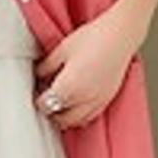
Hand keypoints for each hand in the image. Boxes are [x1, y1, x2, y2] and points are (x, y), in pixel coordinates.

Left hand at [33, 4, 145, 129]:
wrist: (120, 35)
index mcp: (69, 87)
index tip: (37, 92)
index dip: (38, 100)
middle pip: (60, 119)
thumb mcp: (62, 49)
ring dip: (65, 116)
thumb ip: (47, 66)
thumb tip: (39, 75)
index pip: (46, 105)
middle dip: (51, 111)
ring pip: (76, 122)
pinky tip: (77, 103)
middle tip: (46, 99)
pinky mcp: (108, 99)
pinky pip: (90, 117)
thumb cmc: (94, 38)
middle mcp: (83, 99)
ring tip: (60, 102)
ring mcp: (97, 101)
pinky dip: (80, 115)